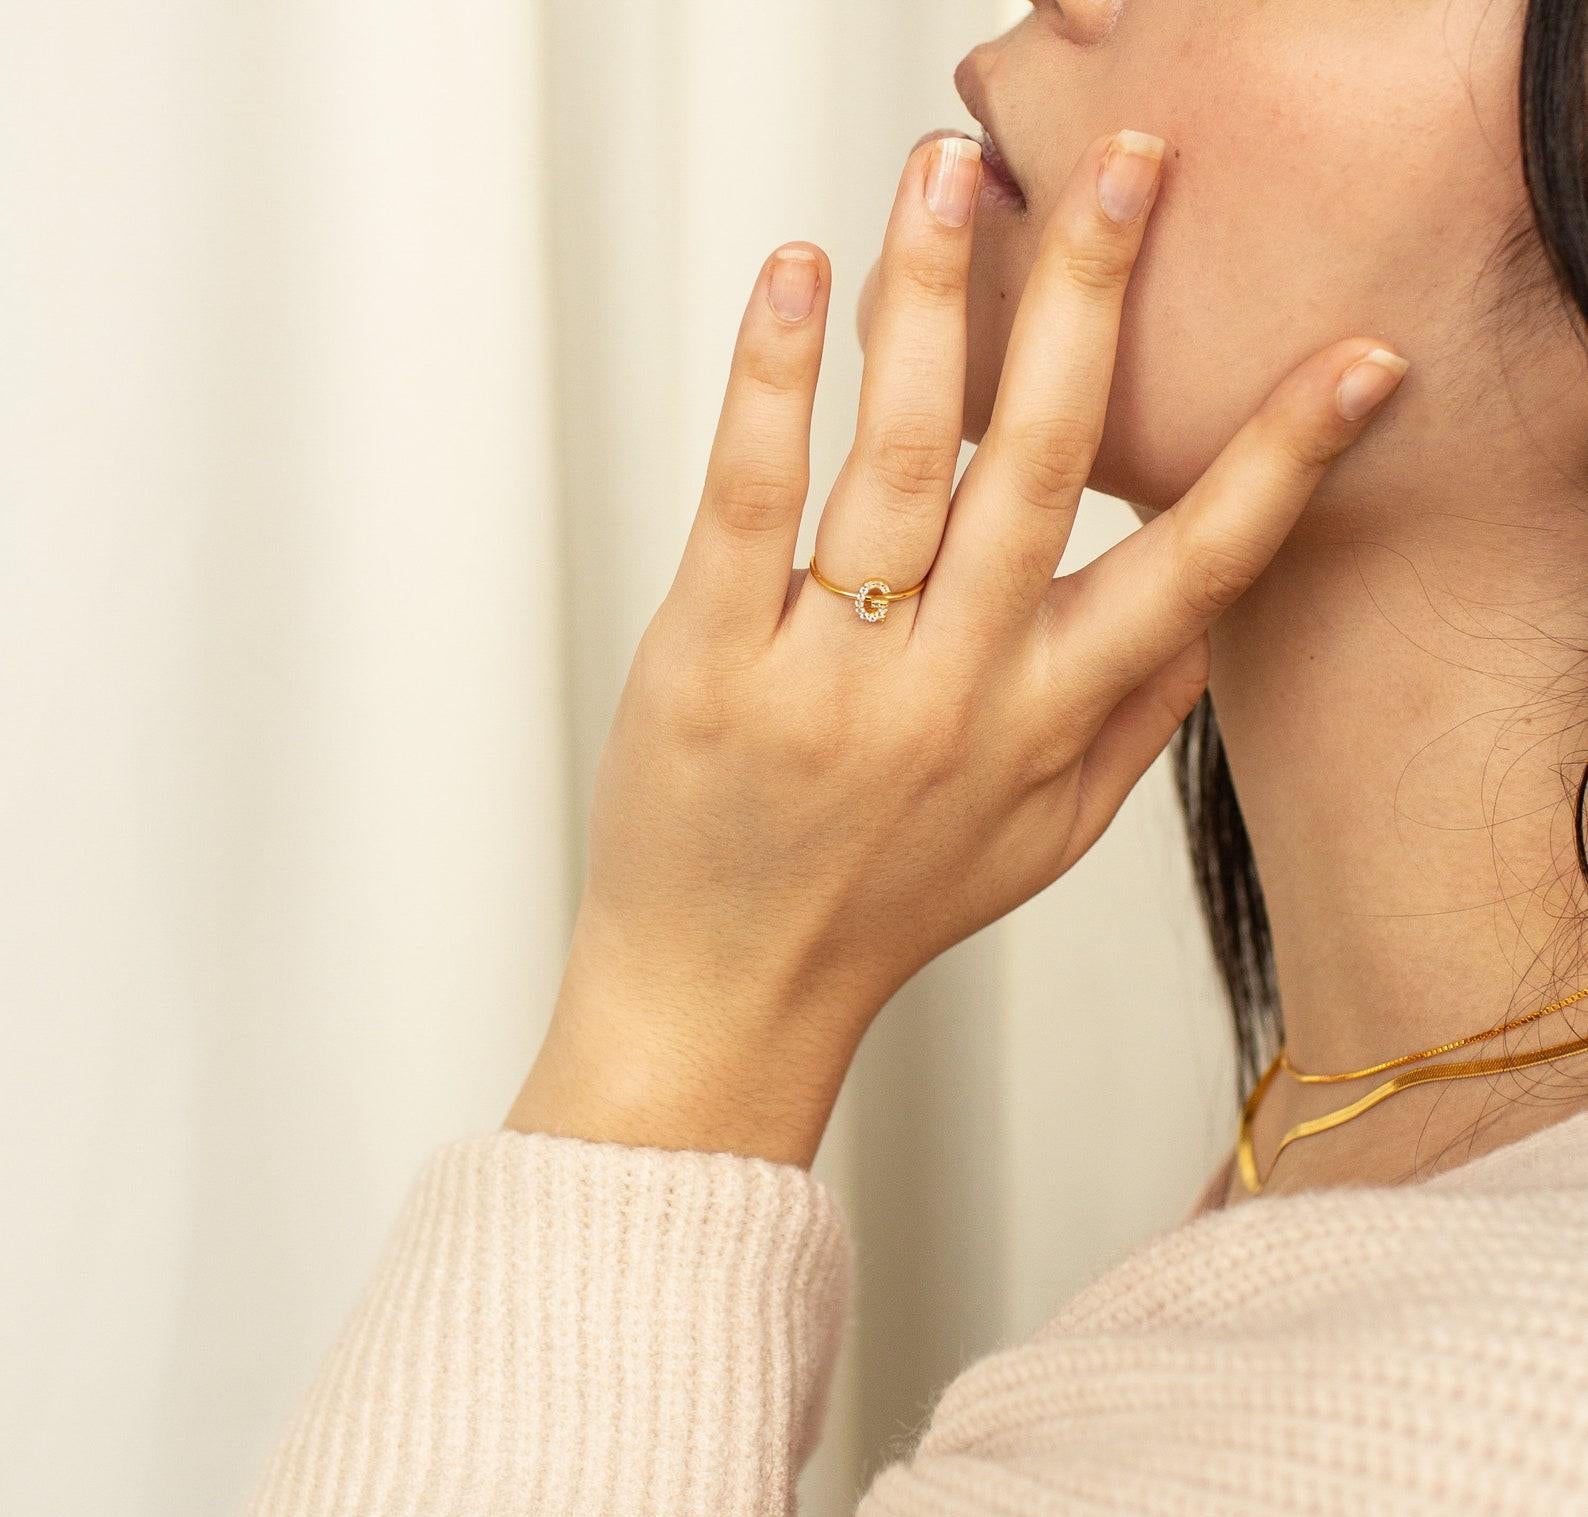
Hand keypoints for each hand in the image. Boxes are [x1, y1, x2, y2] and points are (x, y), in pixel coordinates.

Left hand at [508, 130, 1407, 1165]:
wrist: (726, 994)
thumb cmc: (883, 905)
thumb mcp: (1043, 839)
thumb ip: (1135, 725)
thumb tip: (1217, 612)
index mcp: (1044, 725)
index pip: (1190, 576)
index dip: (1279, 465)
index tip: (1354, 361)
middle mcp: (951, 692)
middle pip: (1044, 467)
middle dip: (1097, 303)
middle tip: (1130, 170)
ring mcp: (826, 675)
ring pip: (899, 456)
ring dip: (934, 299)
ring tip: (947, 172)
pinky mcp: (707, 661)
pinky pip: (748, 499)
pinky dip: (773, 379)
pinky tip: (798, 278)